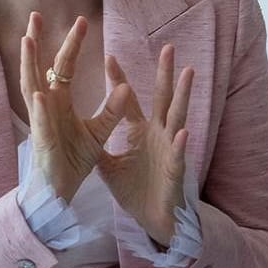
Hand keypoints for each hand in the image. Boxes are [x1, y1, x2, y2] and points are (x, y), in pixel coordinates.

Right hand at [21, 11, 129, 201]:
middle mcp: (46, 106)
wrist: (61, 192)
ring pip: (30, 87)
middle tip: (36, 14)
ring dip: (29, 65)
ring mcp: (40, 122)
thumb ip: (112, 110)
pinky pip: (41, 123)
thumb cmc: (73, 161)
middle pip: (39, 68)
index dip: (71, 44)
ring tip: (28, 41)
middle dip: (37, 42)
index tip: (81, 21)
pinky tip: (40, 94)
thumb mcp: (98, 133)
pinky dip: (39, 109)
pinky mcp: (42, 142)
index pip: (63, 66)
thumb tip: (125, 86)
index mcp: (59, 102)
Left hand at [97, 44, 193, 247]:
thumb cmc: (136, 190)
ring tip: (187, 73)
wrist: (152, 220)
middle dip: (164, 73)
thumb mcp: (110, 166)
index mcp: (140, 131)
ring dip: (182, 96)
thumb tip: (80, 129)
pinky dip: (180, 144)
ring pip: (177, 118)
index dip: (120, 80)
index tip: (109, 56)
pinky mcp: (174, 171)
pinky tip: (183, 132)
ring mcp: (169, 150)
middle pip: (161, 98)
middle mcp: (157, 134)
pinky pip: (178, 155)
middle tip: (168, 47)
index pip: (128, 100)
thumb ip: (100, 145)